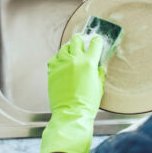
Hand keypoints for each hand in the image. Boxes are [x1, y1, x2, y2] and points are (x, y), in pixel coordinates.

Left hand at [40, 34, 103, 152]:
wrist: (71, 112)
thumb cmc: (87, 102)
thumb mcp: (99, 86)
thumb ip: (99, 72)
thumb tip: (99, 65)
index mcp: (89, 63)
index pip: (94, 44)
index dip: (96, 41)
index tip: (96, 40)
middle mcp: (74, 60)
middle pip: (76, 40)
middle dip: (80, 40)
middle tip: (82, 42)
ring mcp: (61, 64)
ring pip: (64, 48)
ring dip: (69, 49)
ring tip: (71, 53)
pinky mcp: (52, 70)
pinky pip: (54, 58)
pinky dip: (59, 59)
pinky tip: (62, 63)